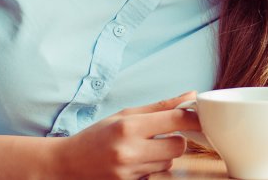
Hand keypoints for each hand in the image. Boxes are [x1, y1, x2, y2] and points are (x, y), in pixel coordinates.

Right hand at [51, 91, 199, 178]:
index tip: (199, 115)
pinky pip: (156, 174)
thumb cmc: (96, 136)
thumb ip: (160, 107)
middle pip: (178, 145)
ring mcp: (130, 172)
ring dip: (164, 154)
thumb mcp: (125, 114)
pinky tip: (137, 162)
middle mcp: (130, 151)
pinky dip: (153, 167)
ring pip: (169, 162)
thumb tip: (190, 96)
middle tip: (163, 134)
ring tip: (143, 148)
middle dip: (176, 138)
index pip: (176, 120)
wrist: (68, 164)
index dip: (193, 116)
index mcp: (129, 127)